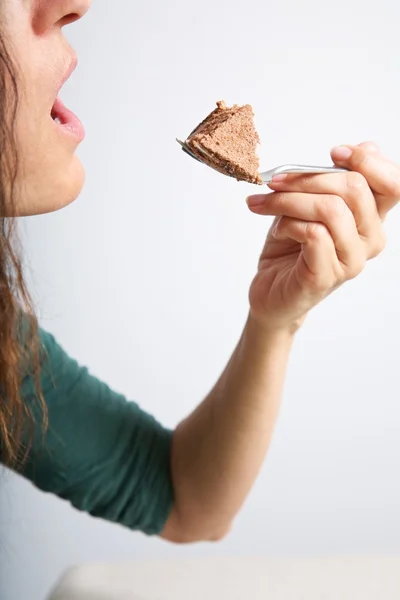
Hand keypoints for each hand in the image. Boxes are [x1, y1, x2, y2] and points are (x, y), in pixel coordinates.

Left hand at [246, 142, 399, 332]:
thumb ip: (333, 181)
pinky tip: (278, 230)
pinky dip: (287, 224)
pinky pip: (313, 233)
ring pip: (331, 209)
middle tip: (275, 181)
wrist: (270, 292)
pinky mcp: (326, 276)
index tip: (334, 153)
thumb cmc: (289, 248)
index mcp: (372, 218)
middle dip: (308, 177)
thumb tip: (360, 147)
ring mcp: (351, 260)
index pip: (393, 184)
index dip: (367, 160)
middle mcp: (370, 240)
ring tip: (266, 205)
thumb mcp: (310, 205)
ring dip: (290, 200)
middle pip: (355, 188)